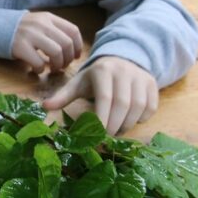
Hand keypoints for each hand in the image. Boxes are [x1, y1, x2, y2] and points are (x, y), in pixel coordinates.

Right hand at [11, 12, 83, 73]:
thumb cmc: (21, 29)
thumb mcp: (39, 23)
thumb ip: (54, 30)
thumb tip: (72, 49)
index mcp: (48, 17)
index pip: (73, 30)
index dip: (78, 46)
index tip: (76, 56)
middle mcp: (41, 24)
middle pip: (66, 43)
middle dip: (68, 59)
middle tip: (63, 65)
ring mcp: (30, 35)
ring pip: (56, 52)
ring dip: (57, 65)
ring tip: (52, 68)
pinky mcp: (20, 46)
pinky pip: (38, 62)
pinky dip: (41, 69)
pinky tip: (37, 69)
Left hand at [42, 55, 157, 134]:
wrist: (122, 60)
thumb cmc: (96, 78)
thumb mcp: (78, 83)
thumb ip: (63, 96)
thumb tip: (44, 106)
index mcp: (104, 70)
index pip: (105, 97)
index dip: (102, 118)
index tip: (97, 134)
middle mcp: (125, 71)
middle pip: (124, 103)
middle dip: (115, 124)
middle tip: (106, 137)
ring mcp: (141, 77)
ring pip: (139, 106)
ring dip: (128, 123)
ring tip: (116, 131)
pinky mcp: (153, 84)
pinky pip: (151, 107)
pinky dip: (141, 118)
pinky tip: (129, 121)